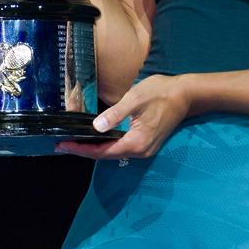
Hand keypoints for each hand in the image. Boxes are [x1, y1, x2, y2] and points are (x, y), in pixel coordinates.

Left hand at [55, 74, 192, 161]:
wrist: (184, 95)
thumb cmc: (160, 92)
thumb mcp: (135, 99)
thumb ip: (115, 114)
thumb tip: (95, 127)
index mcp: (136, 143)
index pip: (102, 152)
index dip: (82, 150)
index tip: (63, 145)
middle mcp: (140, 151)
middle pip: (107, 155)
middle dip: (85, 150)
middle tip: (64, 143)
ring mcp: (144, 148)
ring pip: (114, 152)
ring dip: (96, 148)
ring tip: (76, 141)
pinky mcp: (146, 142)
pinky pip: (122, 147)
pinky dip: (107, 144)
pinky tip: (98, 136)